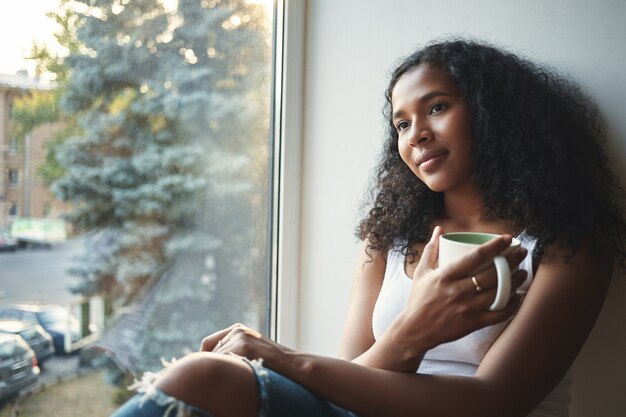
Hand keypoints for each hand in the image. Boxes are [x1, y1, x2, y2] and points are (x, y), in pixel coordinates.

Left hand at [200, 323, 293, 369]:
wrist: (290, 363)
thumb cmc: (270, 362)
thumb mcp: (250, 350)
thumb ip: (233, 349)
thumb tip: (210, 361)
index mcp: (237, 329)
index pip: (208, 343)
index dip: (203, 357)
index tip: (203, 369)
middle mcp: (237, 330)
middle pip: (211, 352)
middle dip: (214, 365)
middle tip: (221, 376)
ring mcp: (240, 336)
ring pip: (217, 358)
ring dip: (221, 369)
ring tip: (235, 375)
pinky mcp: (243, 346)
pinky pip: (225, 361)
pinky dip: (228, 371)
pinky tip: (240, 374)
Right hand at [383, 226, 527, 368]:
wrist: (415, 330)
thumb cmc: (418, 298)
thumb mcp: (421, 272)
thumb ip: (431, 249)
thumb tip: (439, 230)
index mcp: (445, 275)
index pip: (475, 256)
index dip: (494, 246)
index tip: (507, 238)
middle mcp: (457, 290)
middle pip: (492, 273)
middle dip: (511, 260)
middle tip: (521, 252)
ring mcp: (467, 308)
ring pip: (499, 292)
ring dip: (515, 281)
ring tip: (522, 272)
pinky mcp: (473, 323)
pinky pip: (499, 313)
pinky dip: (511, 304)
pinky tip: (516, 296)